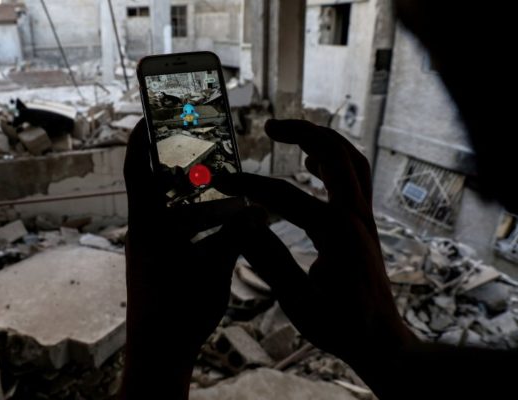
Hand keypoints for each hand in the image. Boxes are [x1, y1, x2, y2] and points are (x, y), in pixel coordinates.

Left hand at [119, 120, 260, 398]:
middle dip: (177, 164)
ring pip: (170, 208)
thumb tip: (259, 213)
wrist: (159, 353)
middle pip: (157, 184)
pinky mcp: (159, 262)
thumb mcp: (212, 272)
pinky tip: (221, 224)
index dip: (141, 140)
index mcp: (149, 227)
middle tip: (203, 148)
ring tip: (221, 188)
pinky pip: (177, 229)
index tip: (151, 115)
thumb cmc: (179, 313)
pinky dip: (196, 220)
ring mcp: (151, 248)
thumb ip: (235, 239)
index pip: (138, 171)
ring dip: (192, 196)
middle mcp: (145, 232)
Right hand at [214, 120, 415, 375]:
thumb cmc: (340, 327)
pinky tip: (313, 163)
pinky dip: (336, 160)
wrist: (381, 342)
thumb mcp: (297, 301)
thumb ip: (268, 260)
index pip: (284, 195)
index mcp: (334, 232)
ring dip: (323, 140)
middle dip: (301, 132)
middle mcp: (354, 216)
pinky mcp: (365, 224)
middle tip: (269, 126)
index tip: (221, 180)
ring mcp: (364, 218)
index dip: (248, 185)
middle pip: (333, 154)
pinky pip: (355, 178)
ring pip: (351, 159)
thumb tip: (239, 224)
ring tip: (292, 134)